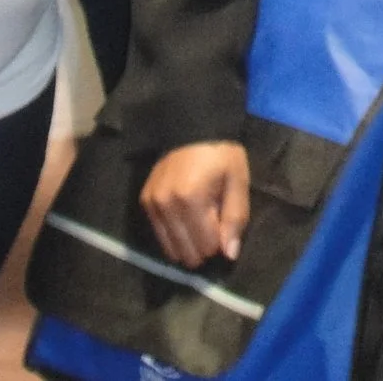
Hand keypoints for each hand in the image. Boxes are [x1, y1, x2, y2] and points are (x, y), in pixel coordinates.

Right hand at [140, 140, 250, 268]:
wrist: (193, 128)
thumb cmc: (221, 155)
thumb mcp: (238, 181)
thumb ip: (235, 218)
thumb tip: (229, 254)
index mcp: (192, 199)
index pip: (208, 246)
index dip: (221, 240)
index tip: (224, 221)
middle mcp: (166, 205)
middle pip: (187, 253)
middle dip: (204, 246)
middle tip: (212, 222)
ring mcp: (152, 204)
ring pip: (171, 250)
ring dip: (188, 243)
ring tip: (198, 222)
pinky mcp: (145, 203)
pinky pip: (160, 237)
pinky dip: (174, 235)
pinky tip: (184, 220)